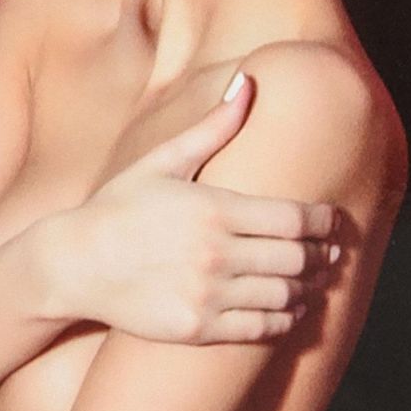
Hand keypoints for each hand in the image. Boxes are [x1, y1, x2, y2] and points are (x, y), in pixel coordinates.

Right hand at [53, 71, 341, 343]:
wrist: (74, 263)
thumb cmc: (120, 206)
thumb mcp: (162, 161)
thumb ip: (212, 127)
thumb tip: (249, 82)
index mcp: (213, 208)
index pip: (293, 219)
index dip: (324, 223)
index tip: (335, 223)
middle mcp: (215, 253)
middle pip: (296, 259)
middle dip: (323, 257)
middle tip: (334, 255)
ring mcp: (206, 294)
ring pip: (283, 295)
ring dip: (308, 289)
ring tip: (317, 282)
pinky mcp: (197, 328)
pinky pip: (259, 328)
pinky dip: (284, 319)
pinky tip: (289, 309)